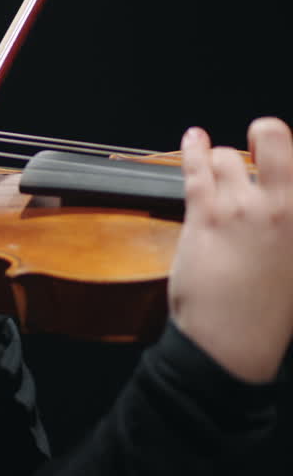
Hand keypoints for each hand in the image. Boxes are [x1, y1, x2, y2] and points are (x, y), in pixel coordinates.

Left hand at [169, 116, 292, 382]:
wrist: (235, 341)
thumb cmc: (267, 310)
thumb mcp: (292, 263)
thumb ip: (288, 226)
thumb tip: (279, 205)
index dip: (287, 152)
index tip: (280, 150)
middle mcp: (285, 208)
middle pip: (276, 140)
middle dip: (268, 133)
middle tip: (262, 136)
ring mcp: (244, 209)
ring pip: (227, 158)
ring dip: (221, 161)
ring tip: (219, 168)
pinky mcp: (206, 216)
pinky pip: (196, 170)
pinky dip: (192, 149)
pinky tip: (192, 138)